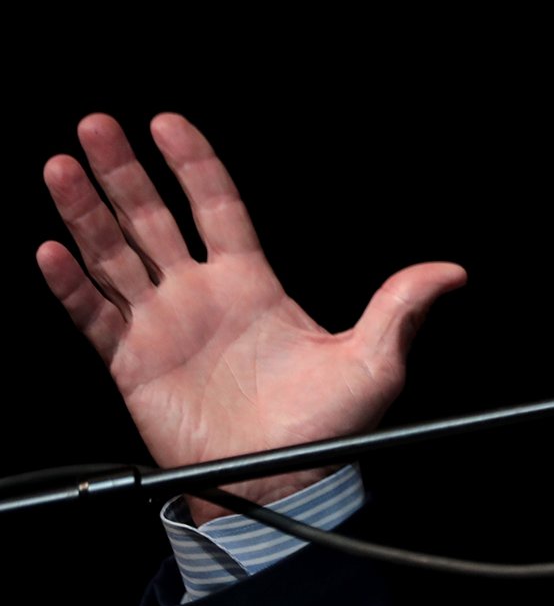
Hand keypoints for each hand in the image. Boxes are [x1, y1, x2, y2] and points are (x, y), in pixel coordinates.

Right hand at [37, 113, 465, 522]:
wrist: (283, 483)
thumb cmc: (327, 427)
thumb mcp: (375, 361)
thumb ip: (401, 307)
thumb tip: (451, 273)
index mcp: (252, 284)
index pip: (218, 207)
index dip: (193, 164)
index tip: (167, 122)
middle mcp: (201, 296)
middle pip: (154, 218)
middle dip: (124, 172)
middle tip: (96, 126)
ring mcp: (163, 326)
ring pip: (115, 255)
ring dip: (85, 213)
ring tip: (59, 166)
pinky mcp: (132, 363)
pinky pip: (94, 315)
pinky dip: (70, 285)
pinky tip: (51, 250)